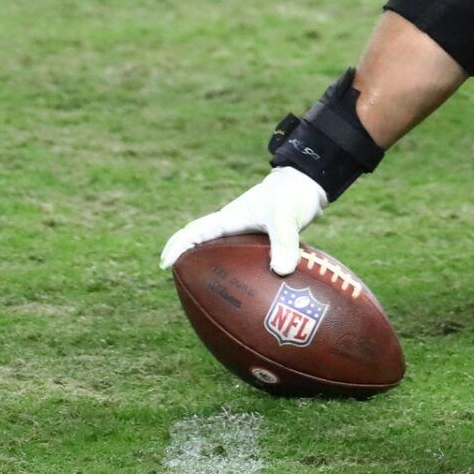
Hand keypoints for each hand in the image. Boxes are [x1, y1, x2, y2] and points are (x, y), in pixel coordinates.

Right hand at [158, 167, 328, 275]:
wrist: (308, 182)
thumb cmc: (293, 194)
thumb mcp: (287, 216)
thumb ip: (284, 242)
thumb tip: (281, 271)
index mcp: (230, 218)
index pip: (195, 232)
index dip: (177, 247)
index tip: (165, 265)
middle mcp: (232, 224)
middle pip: (199, 241)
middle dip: (184, 257)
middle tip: (177, 283)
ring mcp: (244, 230)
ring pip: (217, 248)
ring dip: (206, 264)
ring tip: (203, 290)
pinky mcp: (258, 236)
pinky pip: (238, 255)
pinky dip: (233, 269)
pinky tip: (244, 290)